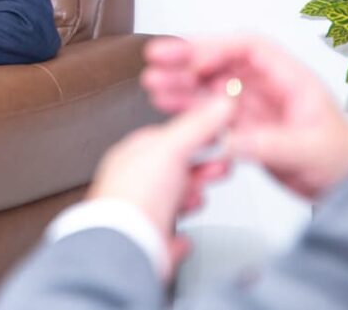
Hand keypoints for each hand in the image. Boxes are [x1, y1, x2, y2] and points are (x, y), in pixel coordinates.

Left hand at [87, 96, 234, 276]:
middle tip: (222, 167)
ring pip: (171, 203)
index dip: (196, 137)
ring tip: (199, 198)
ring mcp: (140, 215)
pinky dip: (177, 237)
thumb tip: (218, 103)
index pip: (167, 140)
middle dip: (200, 170)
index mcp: (132, 156)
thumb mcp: (170, 149)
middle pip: (173, 172)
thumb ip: (196, 126)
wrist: (126, 246)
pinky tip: (182, 237)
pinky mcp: (148, 244)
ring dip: (190, 199)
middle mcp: (132, 184)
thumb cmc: (134, 198)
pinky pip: (166, 237)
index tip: (218, 137)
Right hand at [141, 36, 347, 198]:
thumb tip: (229, 139)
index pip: (248, 48)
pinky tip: (168, 106)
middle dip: (187, 58)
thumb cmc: (343, 160)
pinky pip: (209, 112)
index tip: (191, 60)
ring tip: (154, 84)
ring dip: (181, 82)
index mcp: (290, 78)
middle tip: (157, 59)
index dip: (216, 48)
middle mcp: (267, 86)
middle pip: (222, 62)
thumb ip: (270, 144)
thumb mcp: (311, 150)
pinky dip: (187, 108)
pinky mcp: (241, 128)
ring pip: (209, 85)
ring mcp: (252, 106)